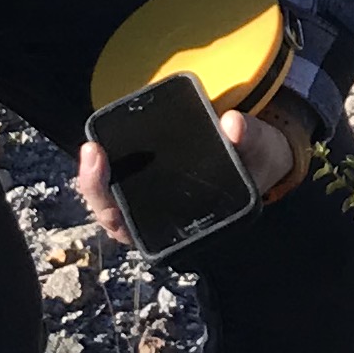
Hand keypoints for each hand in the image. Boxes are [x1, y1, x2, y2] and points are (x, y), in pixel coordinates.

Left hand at [74, 94, 314, 249]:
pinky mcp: (147, 171)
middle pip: (112, 210)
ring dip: (95, 172)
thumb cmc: (255, 163)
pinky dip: (108, 156)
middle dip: (96, 186)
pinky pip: (118, 169)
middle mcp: (157, 216)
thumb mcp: (260, 152)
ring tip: (93, 145)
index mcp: (181, 228)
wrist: (258, 152)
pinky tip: (103, 133)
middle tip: (93, 152)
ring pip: (109, 192)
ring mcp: (147, 195)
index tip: (110, 186)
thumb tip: (232, 124)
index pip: (135, 228)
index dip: (114, 210)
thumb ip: (250, 139)